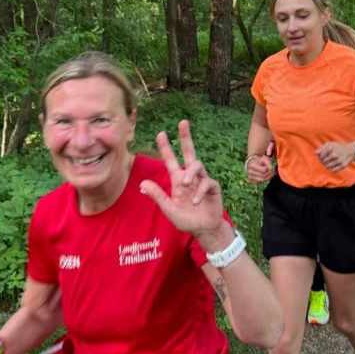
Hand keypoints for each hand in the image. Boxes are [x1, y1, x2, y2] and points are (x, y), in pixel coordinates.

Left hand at [141, 120, 223, 239]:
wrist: (203, 230)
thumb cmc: (186, 220)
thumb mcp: (168, 209)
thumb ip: (158, 196)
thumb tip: (142, 183)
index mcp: (178, 180)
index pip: (171, 160)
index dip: (166, 148)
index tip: (161, 133)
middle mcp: (190, 177)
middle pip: (189, 152)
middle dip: (185, 138)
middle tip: (182, 123)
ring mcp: (202, 181)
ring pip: (198, 165)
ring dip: (190, 173)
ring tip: (185, 184)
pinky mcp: (212, 187)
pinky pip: (207, 182)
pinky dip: (200, 190)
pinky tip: (195, 201)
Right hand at [246, 141, 274, 183]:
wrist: (253, 164)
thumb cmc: (260, 161)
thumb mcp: (264, 159)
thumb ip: (268, 162)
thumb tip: (270, 168)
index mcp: (252, 165)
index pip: (264, 170)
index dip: (268, 169)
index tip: (268, 167)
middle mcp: (249, 172)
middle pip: (263, 176)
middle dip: (268, 174)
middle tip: (268, 171)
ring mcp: (249, 177)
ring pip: (262, 180)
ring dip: (266, 178)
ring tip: (266, 173)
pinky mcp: (250, 181)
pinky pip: (259, 183)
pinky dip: (263, 180)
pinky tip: (262, 176)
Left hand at [315, 140, 354, 172]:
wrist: (351, 150)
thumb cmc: (338, 147)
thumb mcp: (330, 144)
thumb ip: (321, 148)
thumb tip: (315, 153)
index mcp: (330, 148)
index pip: (320, 157)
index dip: (320, 157)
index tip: (322, 157)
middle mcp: (334, 154)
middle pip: (323, 162)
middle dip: (323, 161)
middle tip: (326, 159)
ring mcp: (339, 160)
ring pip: (327, 167)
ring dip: (327, 165)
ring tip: (329, 162)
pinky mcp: (342, 165)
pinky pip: (333, 171)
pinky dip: (332, 168)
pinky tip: (334, 165)